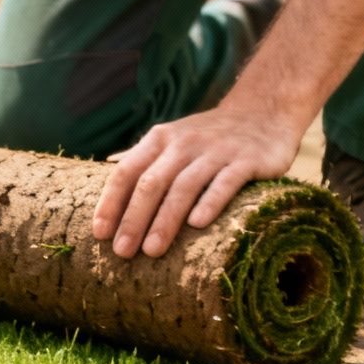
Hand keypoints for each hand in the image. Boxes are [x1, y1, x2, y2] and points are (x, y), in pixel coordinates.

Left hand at [93, 103, 304, 258]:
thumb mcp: (172, 137)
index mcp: (159, 140)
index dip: (111, 202)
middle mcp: (184, 143)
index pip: (127, 172)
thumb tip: (106, 165)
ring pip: (184, 186)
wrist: (263, 111)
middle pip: (151, 183)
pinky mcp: (247, 159)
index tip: (99, 233)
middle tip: (122, 252)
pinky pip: (225, 182)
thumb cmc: (209, 134)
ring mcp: (216, 151)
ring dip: (165, 220)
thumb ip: (142, 153)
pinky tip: (197, 224)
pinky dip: (210, 202)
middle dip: (133, 219)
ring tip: (152, 250)